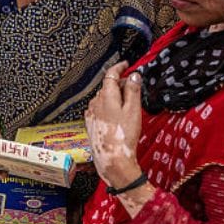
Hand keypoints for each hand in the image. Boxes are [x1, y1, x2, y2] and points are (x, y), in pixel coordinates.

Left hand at [85, 62, 144, 189]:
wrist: (112, 158)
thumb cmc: (123, 135)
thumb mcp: (133, 110)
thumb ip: (132, 90)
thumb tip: (133, 75)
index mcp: (106, 96)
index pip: (111, 74)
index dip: (119, 67)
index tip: (126, 65)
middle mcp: (95, 102)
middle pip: (108, 86)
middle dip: (120, 84)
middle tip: (133, 87)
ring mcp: (91, 113)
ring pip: (103, 97)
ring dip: (114, 96)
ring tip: (127, 105)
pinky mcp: (90, 123)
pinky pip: (99, 108)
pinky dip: (108, 107)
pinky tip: (117, 116)